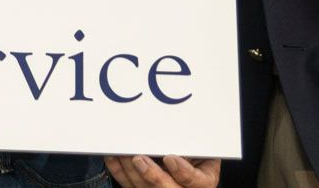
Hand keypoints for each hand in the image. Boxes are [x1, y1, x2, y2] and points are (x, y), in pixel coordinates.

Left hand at [105, 155, 219, 187]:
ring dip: (130, 170)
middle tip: (139, 158)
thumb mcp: (204, 149)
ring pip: (144, 187)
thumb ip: (194, 145)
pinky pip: (129, 184)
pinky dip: (119, 171)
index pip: (195, 181)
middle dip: (151, 175)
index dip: (183, 171)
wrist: (193, 165)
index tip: (170, 158)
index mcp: (203, 182)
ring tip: (123, 153)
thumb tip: (178, 136)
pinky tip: (114, 158)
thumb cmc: (199, 155)